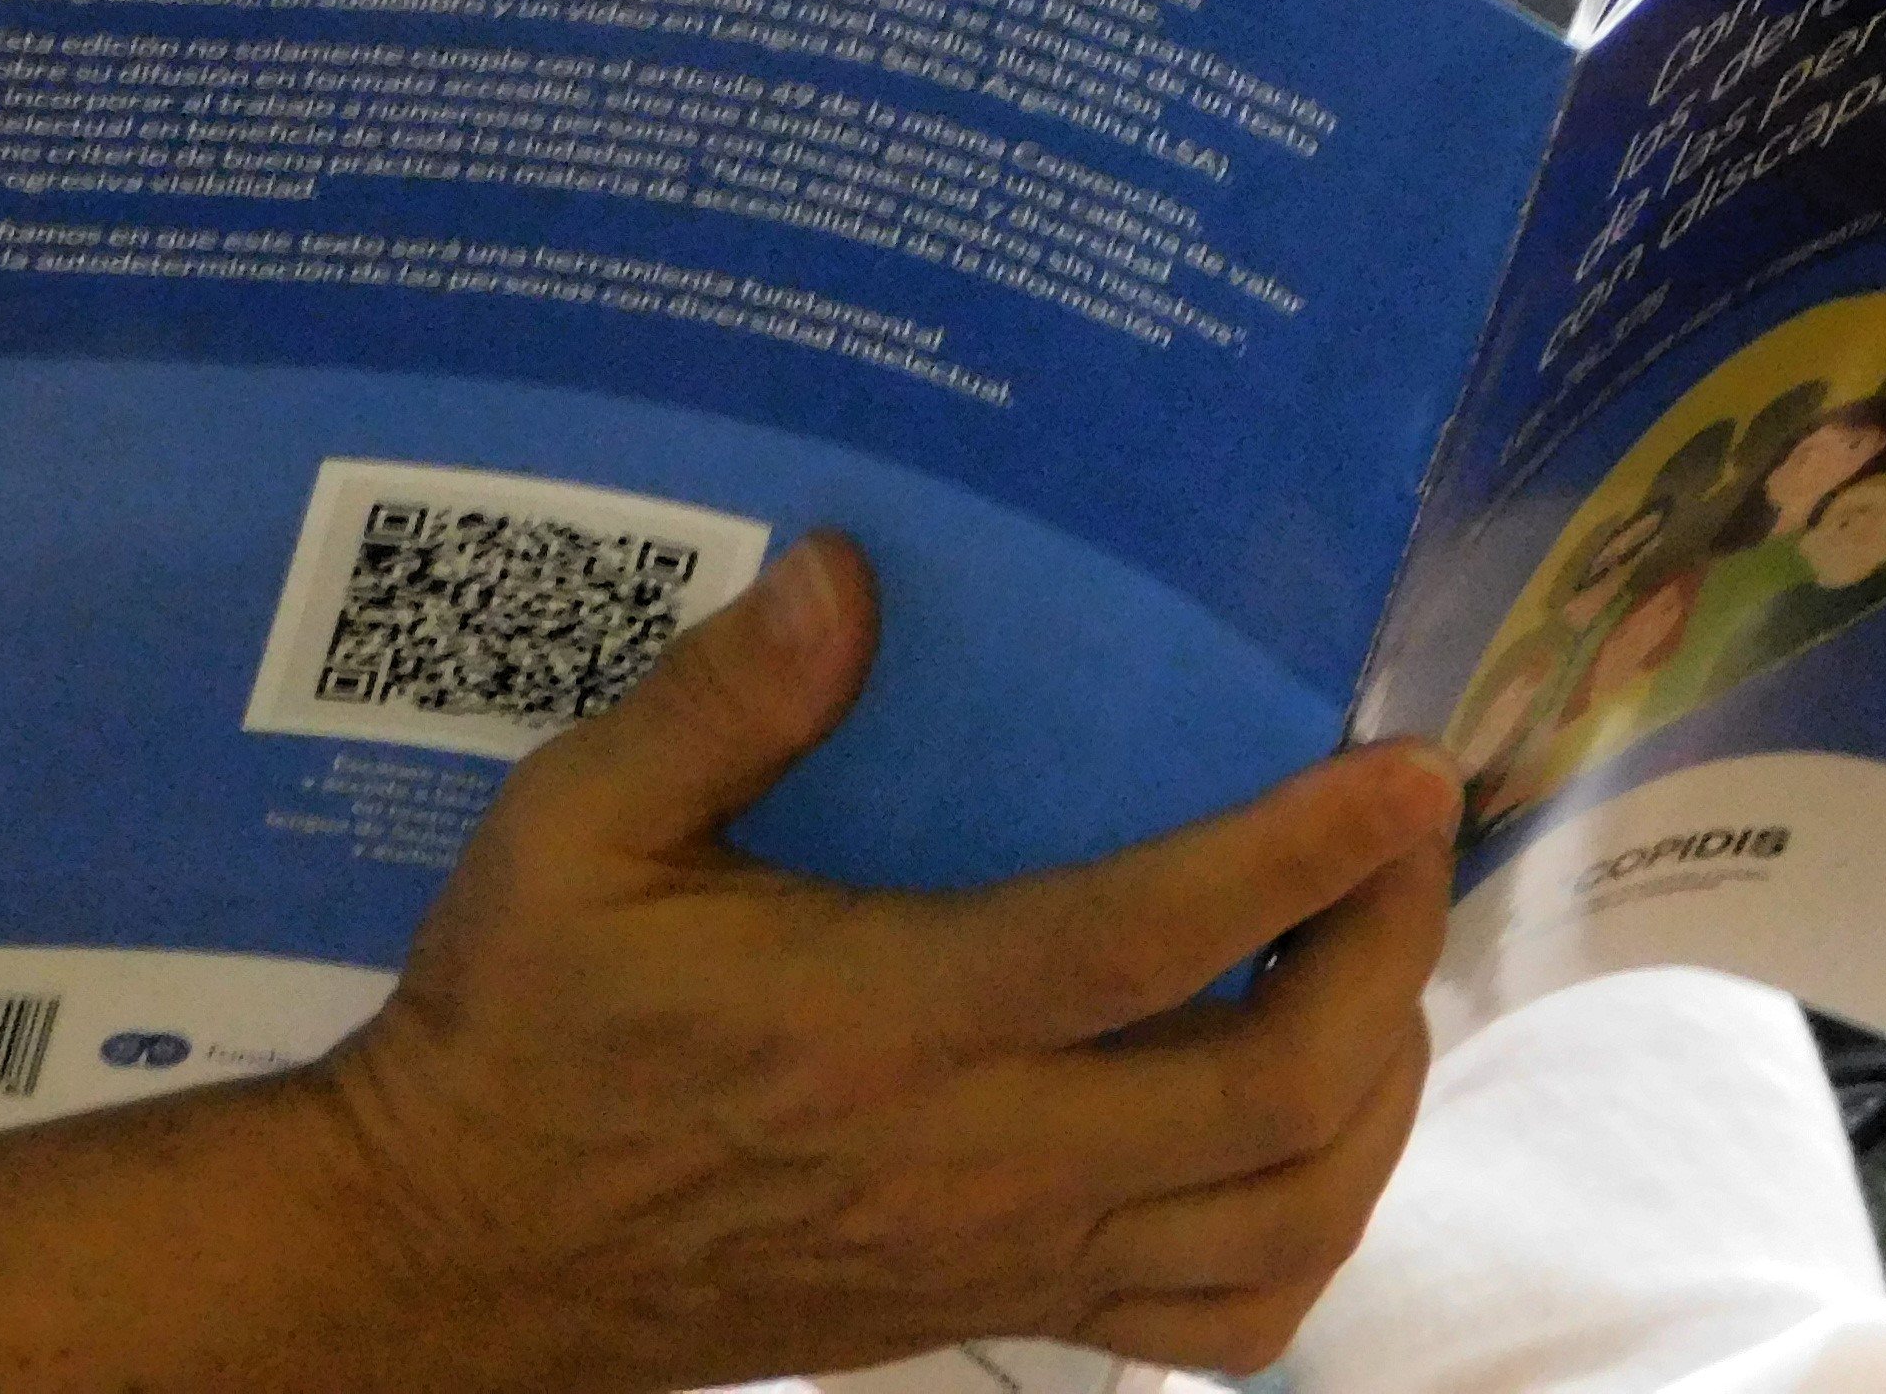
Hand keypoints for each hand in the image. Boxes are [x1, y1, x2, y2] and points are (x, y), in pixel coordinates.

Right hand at [321, 532, 1461, 1386]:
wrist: (469, 1247)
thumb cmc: (528, 1019)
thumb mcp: (573, 828)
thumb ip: (718, 700)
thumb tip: (846, 568)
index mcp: (886, 1019)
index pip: (1149, 945)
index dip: (1303, 856)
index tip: (1408, 764)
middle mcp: (979, 1155)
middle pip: (1274, 1095)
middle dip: (1389, 956)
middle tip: (1416, 838)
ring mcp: (1009, 1256)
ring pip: (1284, 1218)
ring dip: (1378, 1092)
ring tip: (1385, 961)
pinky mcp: (1005, 1315)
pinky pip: (1225, 1320)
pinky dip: (1312, 1230)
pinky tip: (1312, 1129)